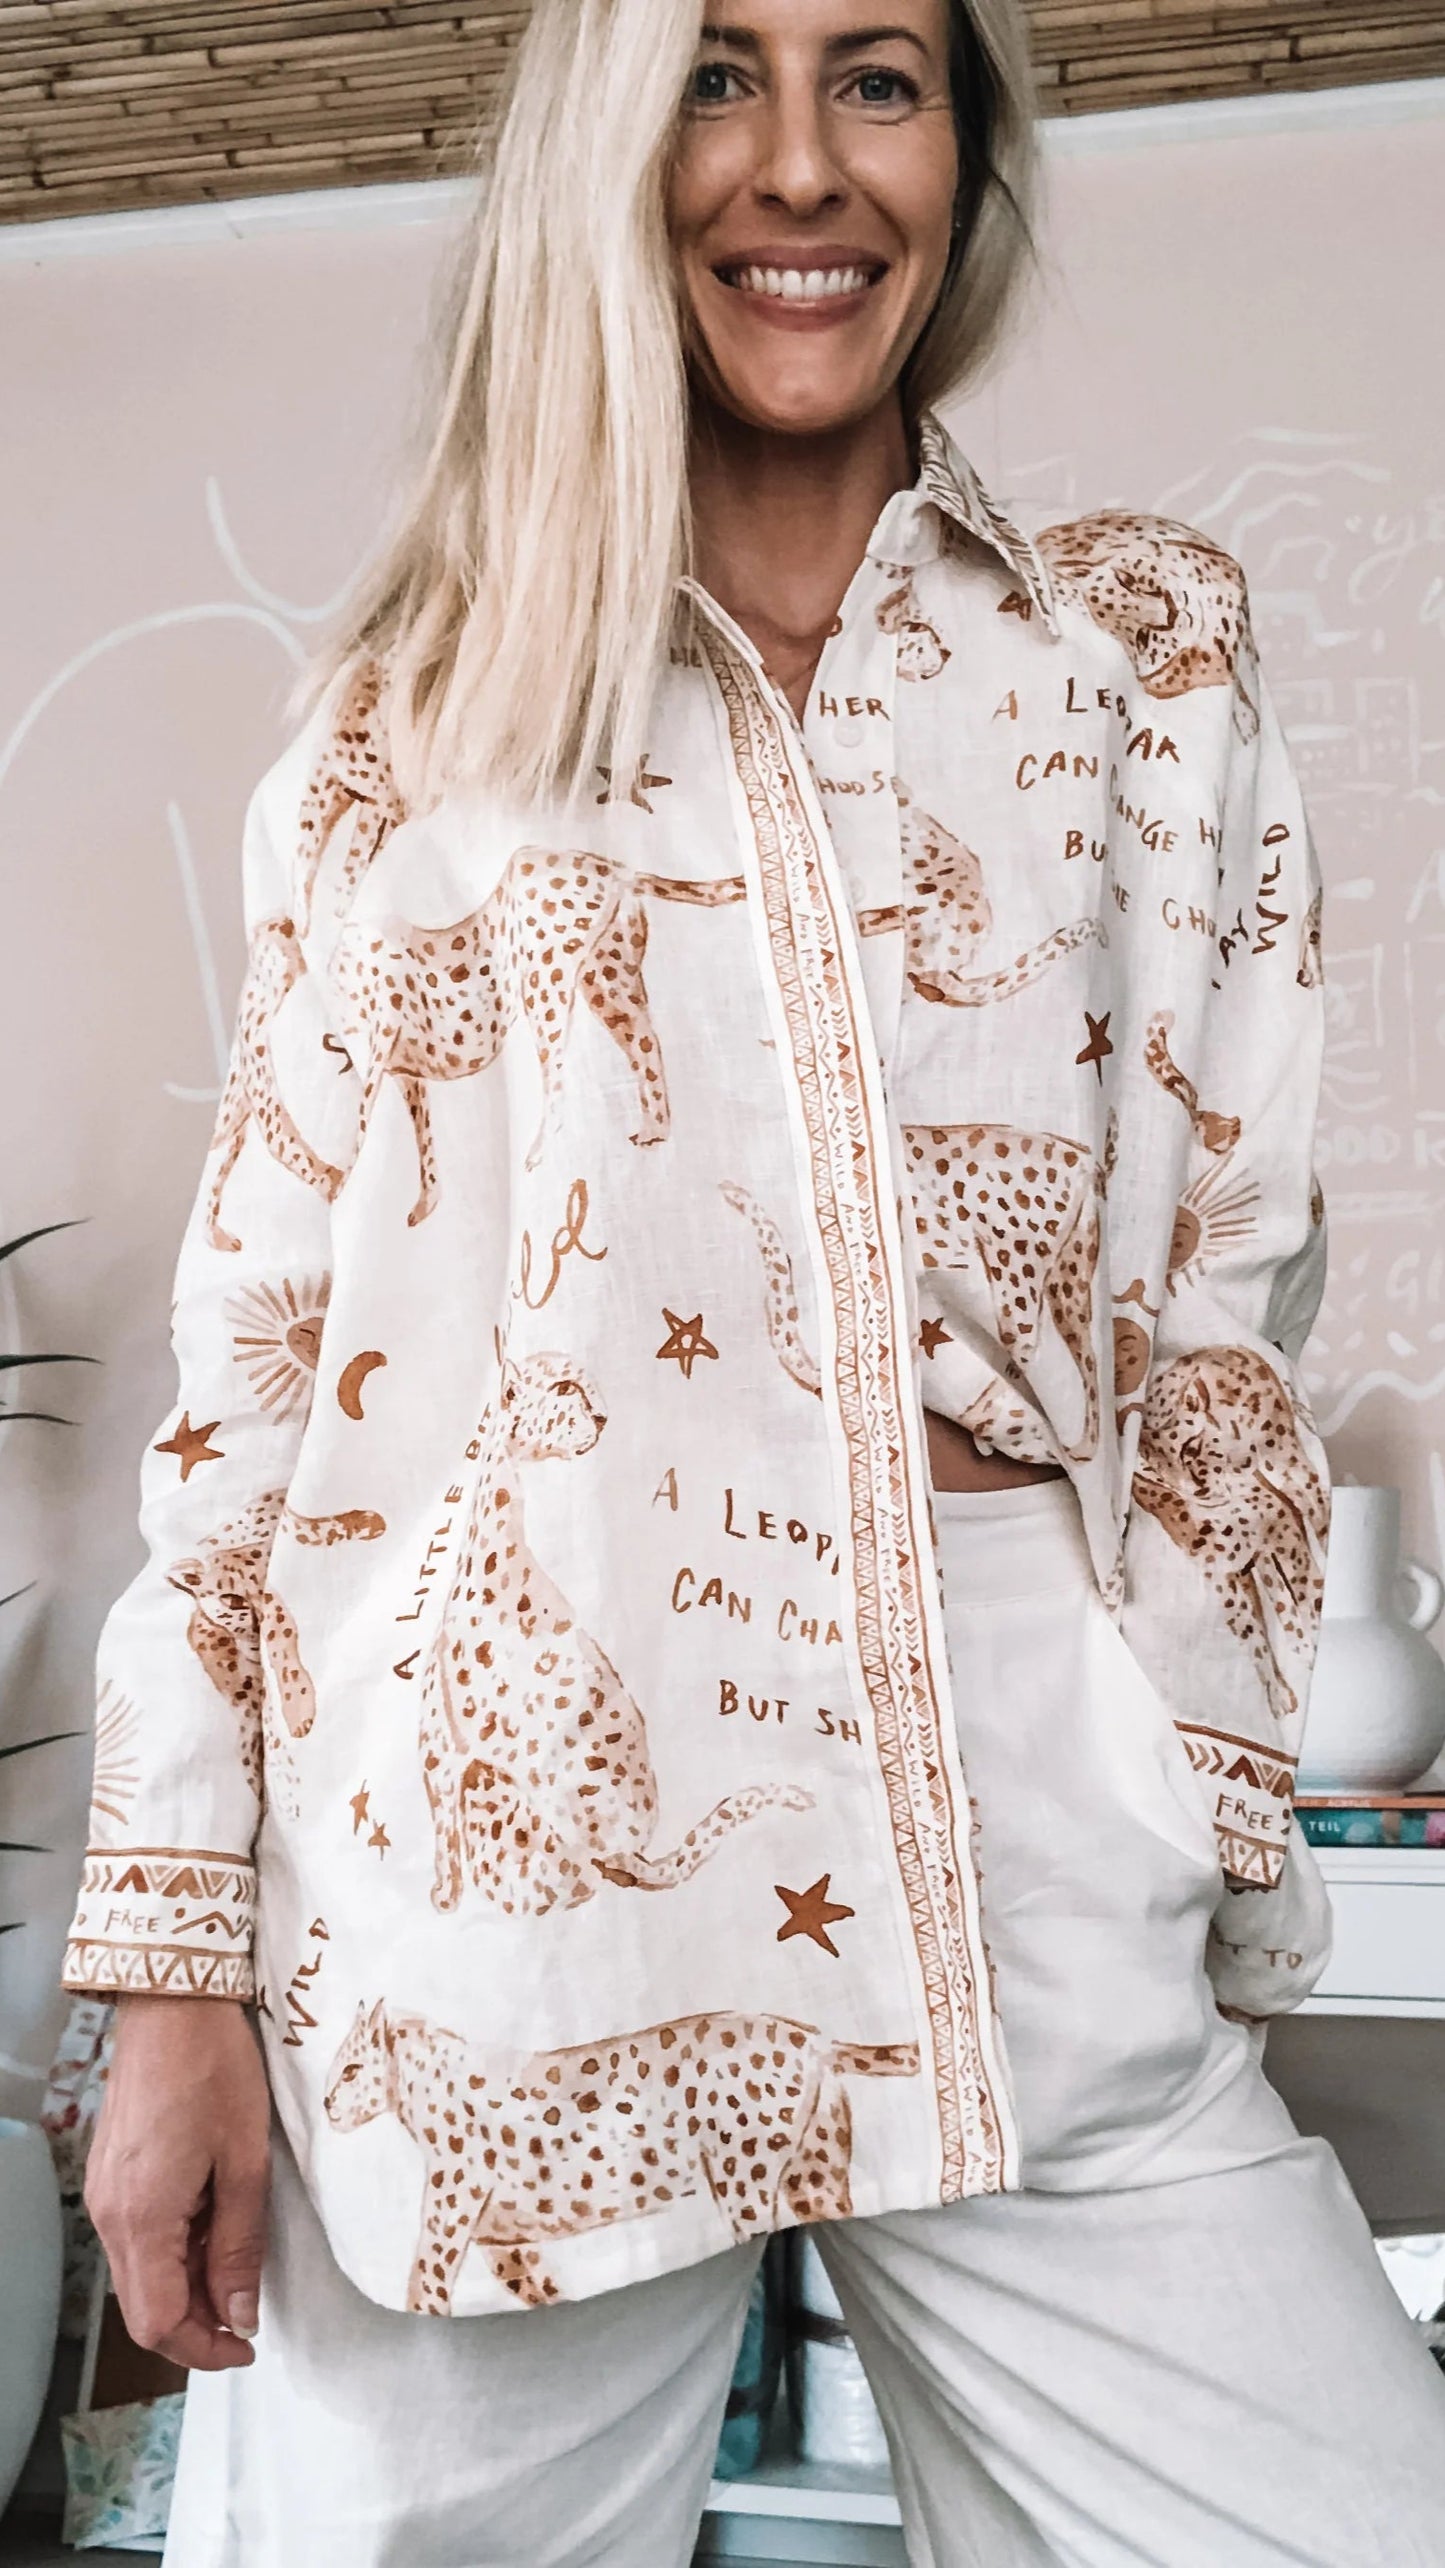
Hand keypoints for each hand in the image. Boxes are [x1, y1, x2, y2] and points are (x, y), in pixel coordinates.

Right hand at [84, 1994, 271, 2370]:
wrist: (171, 2003)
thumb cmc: (214, 2069)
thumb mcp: (245, 2162)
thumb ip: (240, 2245)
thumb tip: (240, 2314)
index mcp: (142, 2219)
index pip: (159, 2323)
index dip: (204, 2348)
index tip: (248, 2346)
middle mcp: (109, 2215)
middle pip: (143, 2307)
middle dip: (197, 2322)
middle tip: (249, 2312)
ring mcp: (104, 2195)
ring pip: (140, 2274)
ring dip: (187, 2284)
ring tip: (238, 2258)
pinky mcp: (110, 2175)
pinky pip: (136, 2238)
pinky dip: (174, 2250)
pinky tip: (212, 2223)